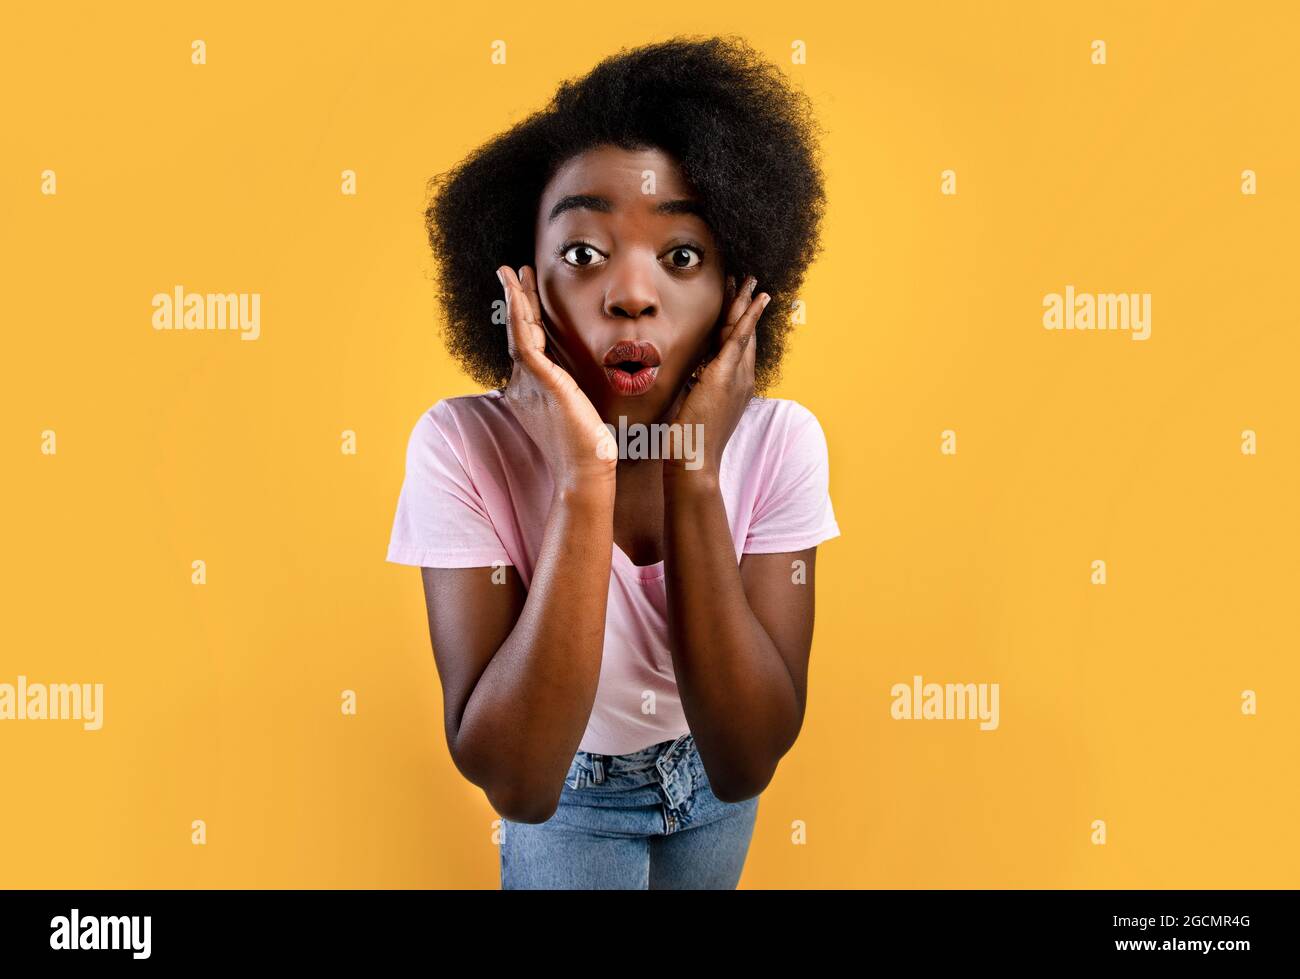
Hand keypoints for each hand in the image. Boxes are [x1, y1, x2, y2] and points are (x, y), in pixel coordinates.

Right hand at [496, 264, 617, 494]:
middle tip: (512, 272)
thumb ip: (582, 393)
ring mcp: (528, 381)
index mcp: (534, 392)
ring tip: (512, 271)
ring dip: (515, 297)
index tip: (527, 294)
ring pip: (517, 329)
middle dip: (516, 301)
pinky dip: (518, 309)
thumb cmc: (592, 450)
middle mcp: (524, 385)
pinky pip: (522, 336)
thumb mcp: (584, 413)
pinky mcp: (539, 379)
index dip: (526, 317)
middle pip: (519, 332)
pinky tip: (517, 288)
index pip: (529, 345)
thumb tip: (605, 379)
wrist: (587, 472)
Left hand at [669, 274, 769, 477]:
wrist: (694, 461)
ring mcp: (736, 377)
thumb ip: (693, 390)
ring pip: (744, 331)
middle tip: (751, 283)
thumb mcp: (692, 408)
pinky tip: (755, 300)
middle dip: (747, 308)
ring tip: (752, 281)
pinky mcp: (725, 376)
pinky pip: (740, 339)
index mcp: (734, 387)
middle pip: (746, 335)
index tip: (739, 306)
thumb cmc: (689, 442)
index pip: (738, 349)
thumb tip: (686, 378)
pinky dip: (748, 317)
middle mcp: (741, 380)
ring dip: (747, 304)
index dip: (741, 325)